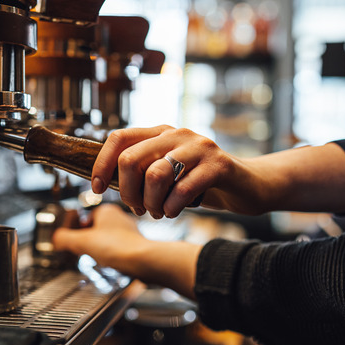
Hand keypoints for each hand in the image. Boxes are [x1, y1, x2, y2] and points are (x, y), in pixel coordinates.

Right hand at [52, 204, 201, 298]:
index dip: (79, 228)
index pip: (88, 215)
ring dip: (103, 246)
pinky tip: (112, 261)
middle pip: (99, 227)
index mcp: (107, 210)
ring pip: (110, 237)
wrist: (142, 261)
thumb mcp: (82, 242)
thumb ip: (65, 239)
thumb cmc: (118, 247)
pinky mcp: (137, 245)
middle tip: (86, 248)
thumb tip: (56, 238)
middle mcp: (121, 217)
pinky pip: (120, 248)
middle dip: (91, 238)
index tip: (75, 238)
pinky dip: (114, 254)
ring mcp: (130, 231)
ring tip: (100, 256)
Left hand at [90, 125, 344, 216]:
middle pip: (131, 159)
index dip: (101, 165)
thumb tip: (101, 182)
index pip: (118, 138)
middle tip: (138, 209)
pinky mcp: (219, 164)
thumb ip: (139, 171)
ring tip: (157, 213)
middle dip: (127, 192)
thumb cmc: (201, 183)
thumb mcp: (166, 173)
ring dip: (150, 203)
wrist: (249, 186)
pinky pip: (183, 188)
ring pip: (155, 175)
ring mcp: (199, 147)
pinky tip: (173, 213)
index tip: (96, 189)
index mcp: (160, 132)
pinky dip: (172, 207)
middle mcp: (177, 133)